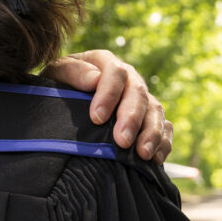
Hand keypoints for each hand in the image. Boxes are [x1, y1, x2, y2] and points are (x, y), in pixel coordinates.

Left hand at [41, 50, 172, 163]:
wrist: (63, 95)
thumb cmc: (59, 83)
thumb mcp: (57, 73)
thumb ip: (73, 72)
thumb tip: (94, 80)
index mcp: (105, 62)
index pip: (115, 73)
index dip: (109, 95)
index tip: (97, 118)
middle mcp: (128, 77)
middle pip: (138, 93)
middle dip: (131, 119)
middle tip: (122, 141)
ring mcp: (141, 97)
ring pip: (155, 111)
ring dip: (151, 133)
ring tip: (143, 154)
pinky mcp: (149, 116)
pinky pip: (164, 127)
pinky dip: (163, 142)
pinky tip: (155, 158)